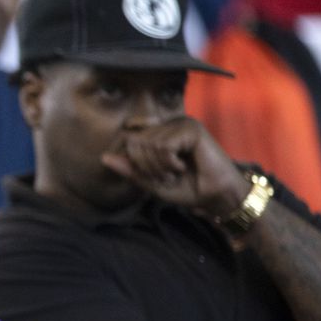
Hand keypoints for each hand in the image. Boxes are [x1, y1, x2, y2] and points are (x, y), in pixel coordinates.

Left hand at [100, 117, 249, 221]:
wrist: (217, 197)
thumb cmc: (188, 189)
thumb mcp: (152, 183)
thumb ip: (130, 170)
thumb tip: (103, 158)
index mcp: (158, 133)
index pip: (128, 140)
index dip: (135, 163)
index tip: (155, 176)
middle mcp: (168, 124)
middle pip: (134, 142)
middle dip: (146, 167)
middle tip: (166, 175)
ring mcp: (180, 123)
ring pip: (148, 144)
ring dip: (159, 167)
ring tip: (176, 172)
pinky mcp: (191, 128)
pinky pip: (163, 145)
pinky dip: (169, 163)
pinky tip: (183, 166)